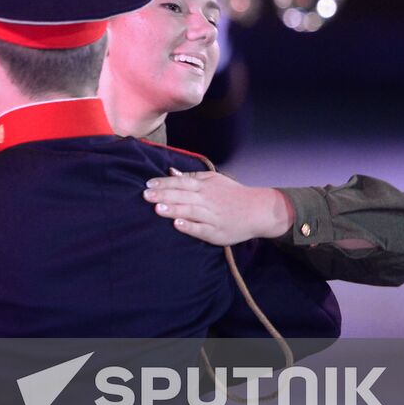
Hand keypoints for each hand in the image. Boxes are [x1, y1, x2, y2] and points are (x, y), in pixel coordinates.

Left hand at [143, 168, 292, 245]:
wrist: (258, 210)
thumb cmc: (232, 194)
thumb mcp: (214, 180)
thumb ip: (191, 177)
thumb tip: (170, 171)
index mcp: (205, 187)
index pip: (181, 183)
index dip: (164, 183)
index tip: (148, 184)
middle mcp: (208, 200)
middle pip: (183, 196)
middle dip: (163, 195)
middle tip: (145, 195)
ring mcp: (212, 216)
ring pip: (191, 211)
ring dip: (174, 210)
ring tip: (157, 208)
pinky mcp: (217, 232)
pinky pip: (202, 229)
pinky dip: (190, 227)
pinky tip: (177, 225)